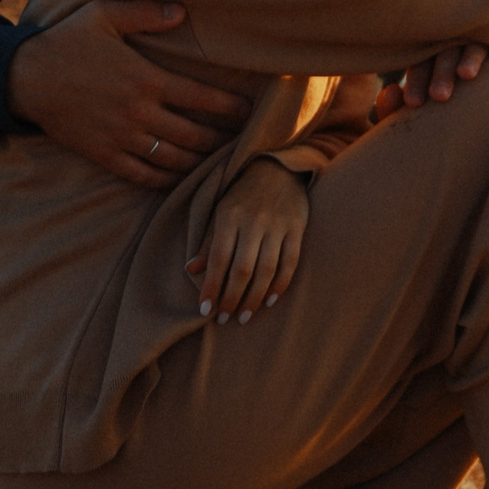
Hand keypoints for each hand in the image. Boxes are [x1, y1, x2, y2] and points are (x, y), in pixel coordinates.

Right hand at [7, 0, 251, 186]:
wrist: (23, 78)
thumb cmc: (66, 42)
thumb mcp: (102, 15)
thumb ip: (144, 13)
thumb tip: (181, 12)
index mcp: (145, 78)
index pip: (200, 97)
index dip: (230, 107)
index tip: (248, 110)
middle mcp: (138, 112)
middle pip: (195, 135)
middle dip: (223, 140)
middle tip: (243, 141)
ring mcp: (122, 138)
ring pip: (174, 159)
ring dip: (201, 162)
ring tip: (219, 162)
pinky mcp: (104, 155)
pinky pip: (143, 175)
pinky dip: (167, 180)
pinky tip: (182, 178)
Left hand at [184, 157, 306, 323]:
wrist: (278, 168)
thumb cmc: (243, 195)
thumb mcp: (221, 212)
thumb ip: (210, 242)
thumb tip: (191, 270)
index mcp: (229, 216)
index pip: (219, 258)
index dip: (212, 286)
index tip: (205, 310)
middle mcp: (253, 221)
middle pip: (242, 268)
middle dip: (232, 298)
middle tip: (225, 319)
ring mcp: (278, 225)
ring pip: (267, 269)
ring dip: (255, 297)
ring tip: (245, 316)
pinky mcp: (297, 228)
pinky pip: (290, 262)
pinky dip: (281, 284)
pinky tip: (270, 300)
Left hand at [375, 41, 488, 118]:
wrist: (480, 102)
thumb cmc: (435, 109)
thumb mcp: (412, 108)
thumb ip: (392, 108)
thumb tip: (390, 91)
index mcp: (427, 57)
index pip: (420, 64)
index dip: (418, 81)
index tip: (414, 103)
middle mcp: (451, 45)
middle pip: (446, 53)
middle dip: (442, 73)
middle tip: (439, 97)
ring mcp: (478, 41)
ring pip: (474, 44)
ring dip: (470, 57)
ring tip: (467, 75)